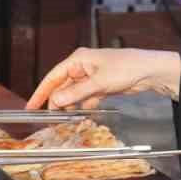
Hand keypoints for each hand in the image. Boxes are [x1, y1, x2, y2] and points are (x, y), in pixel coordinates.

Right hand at [27, 48, 180, 110]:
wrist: (149, 71)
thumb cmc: (126, 68)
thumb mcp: (99, 82)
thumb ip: (76, 93)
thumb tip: (56, 100)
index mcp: (78, 60)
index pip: (53, 77)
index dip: (41, 92)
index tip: (31, 106)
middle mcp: (82, 67)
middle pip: (62, 87)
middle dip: (57, 102)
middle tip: (52, 119)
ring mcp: (91, 77)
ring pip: (74, 94)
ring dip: (72, 106)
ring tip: (68, 119)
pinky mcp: (100, 86)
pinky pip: (86, 98)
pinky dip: (85, 106)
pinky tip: (85, 114)